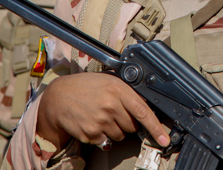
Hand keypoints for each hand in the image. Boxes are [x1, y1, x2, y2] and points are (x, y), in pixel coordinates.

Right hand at [36, 72, 169, 150]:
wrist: (58, 97)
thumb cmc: (85, 86)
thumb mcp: (108, 80)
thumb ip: (127, 91)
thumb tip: (146, 104)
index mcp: (117, 89)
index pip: (142, 111)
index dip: (156, 127)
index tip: (164, 139)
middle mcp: (110, 105)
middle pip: (132, 126)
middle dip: (128, 122)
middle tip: (114, 111)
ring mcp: (100, 121)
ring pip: (120, 136)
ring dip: (115, 129)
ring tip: (101, 115)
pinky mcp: (91, 134)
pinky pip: (106, 141)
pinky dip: (102, 135)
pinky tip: (93, 122)